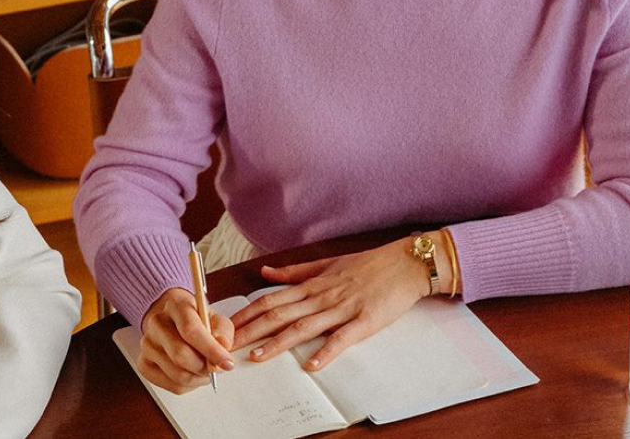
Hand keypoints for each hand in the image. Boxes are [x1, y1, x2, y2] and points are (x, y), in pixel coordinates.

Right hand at [137, 288, 235, 393]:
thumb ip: (223, 331)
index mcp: (175, 305)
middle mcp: (157, 323)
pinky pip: (172, 386)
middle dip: (205, 367)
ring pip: (178, 375)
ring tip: (205, 369)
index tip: (227, 363)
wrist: (171, 320)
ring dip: (199, 378)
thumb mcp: (215, 318)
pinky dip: (189, 386)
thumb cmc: (196, 320)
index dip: (211, 350)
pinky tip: (192, 373)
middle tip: (217, 368)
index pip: (190, 331)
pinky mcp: (144, 364)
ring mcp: (147, 345)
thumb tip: (223, 347)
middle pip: (181, 356)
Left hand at [228, 239, 430, 370]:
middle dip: (250, 332)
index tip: (225, 327)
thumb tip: (265, 272)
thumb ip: (294, 272)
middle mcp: (321, 297)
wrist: (404, 264)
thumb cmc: (367, 265)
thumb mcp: (326, 264)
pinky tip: (312, 365)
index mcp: (311, 285)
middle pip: (278, 315)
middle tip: (226, 346)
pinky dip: (326, 352)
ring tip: (256, 357)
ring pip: (303, 327)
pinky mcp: (365, 322)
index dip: (246, 315)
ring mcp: (342, 309)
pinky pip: (342, 338)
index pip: (270, 301)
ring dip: (277, 343)